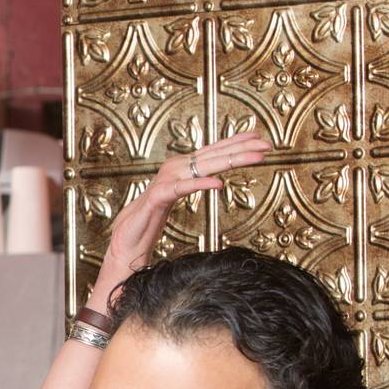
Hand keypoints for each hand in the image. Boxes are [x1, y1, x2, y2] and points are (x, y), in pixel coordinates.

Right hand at [89, 131, 273, 307]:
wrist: (122, 250)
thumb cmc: (143, 230)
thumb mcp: (172, 204)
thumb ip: (189, 188)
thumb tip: (212, 180)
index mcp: (177, 174)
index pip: (209, 153)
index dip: (234, 144)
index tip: (259, 138)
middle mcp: (171, 174)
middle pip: (209, 156)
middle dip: (239, 148)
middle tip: (267, 143)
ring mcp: (162, 186)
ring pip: (199, 167)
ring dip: (228, 160)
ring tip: (253, 156)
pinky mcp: (153, 201)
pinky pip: (178, 189)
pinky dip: (198, 184)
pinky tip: (218, 184)